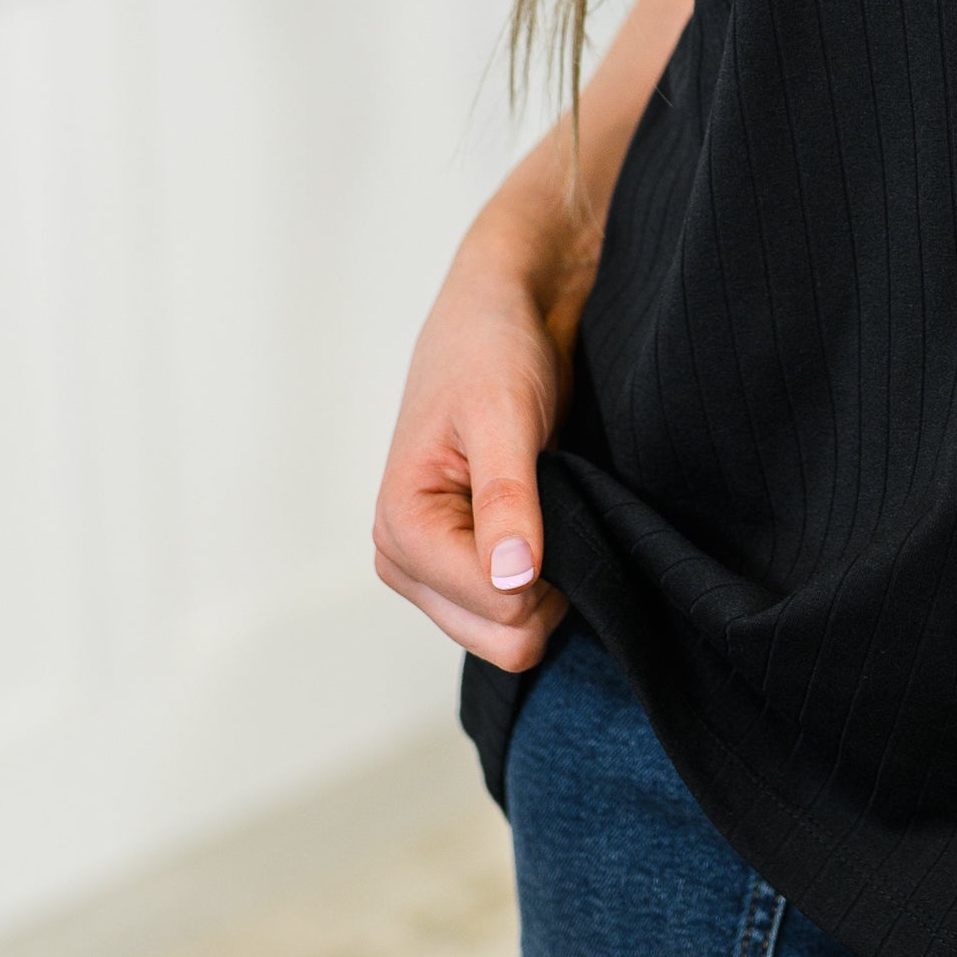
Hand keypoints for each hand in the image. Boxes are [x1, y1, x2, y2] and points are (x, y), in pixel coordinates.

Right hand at [372, 218, 586, 669]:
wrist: (503, 316)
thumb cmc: (491, 352)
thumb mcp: (503, 416)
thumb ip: (507, 500)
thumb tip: (511, 578)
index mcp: (400, 530)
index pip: (495, 609)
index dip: (542, 569)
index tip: (550, 499)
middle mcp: (408, 561)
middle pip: (502, 640)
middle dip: (545, 587)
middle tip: (556, 507)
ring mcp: (439, 569)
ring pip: (512, 636)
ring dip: (549, 580)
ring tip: (550, 505)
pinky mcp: (471, 563)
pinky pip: (518, 611)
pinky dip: (548, 576)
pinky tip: (548, 520)